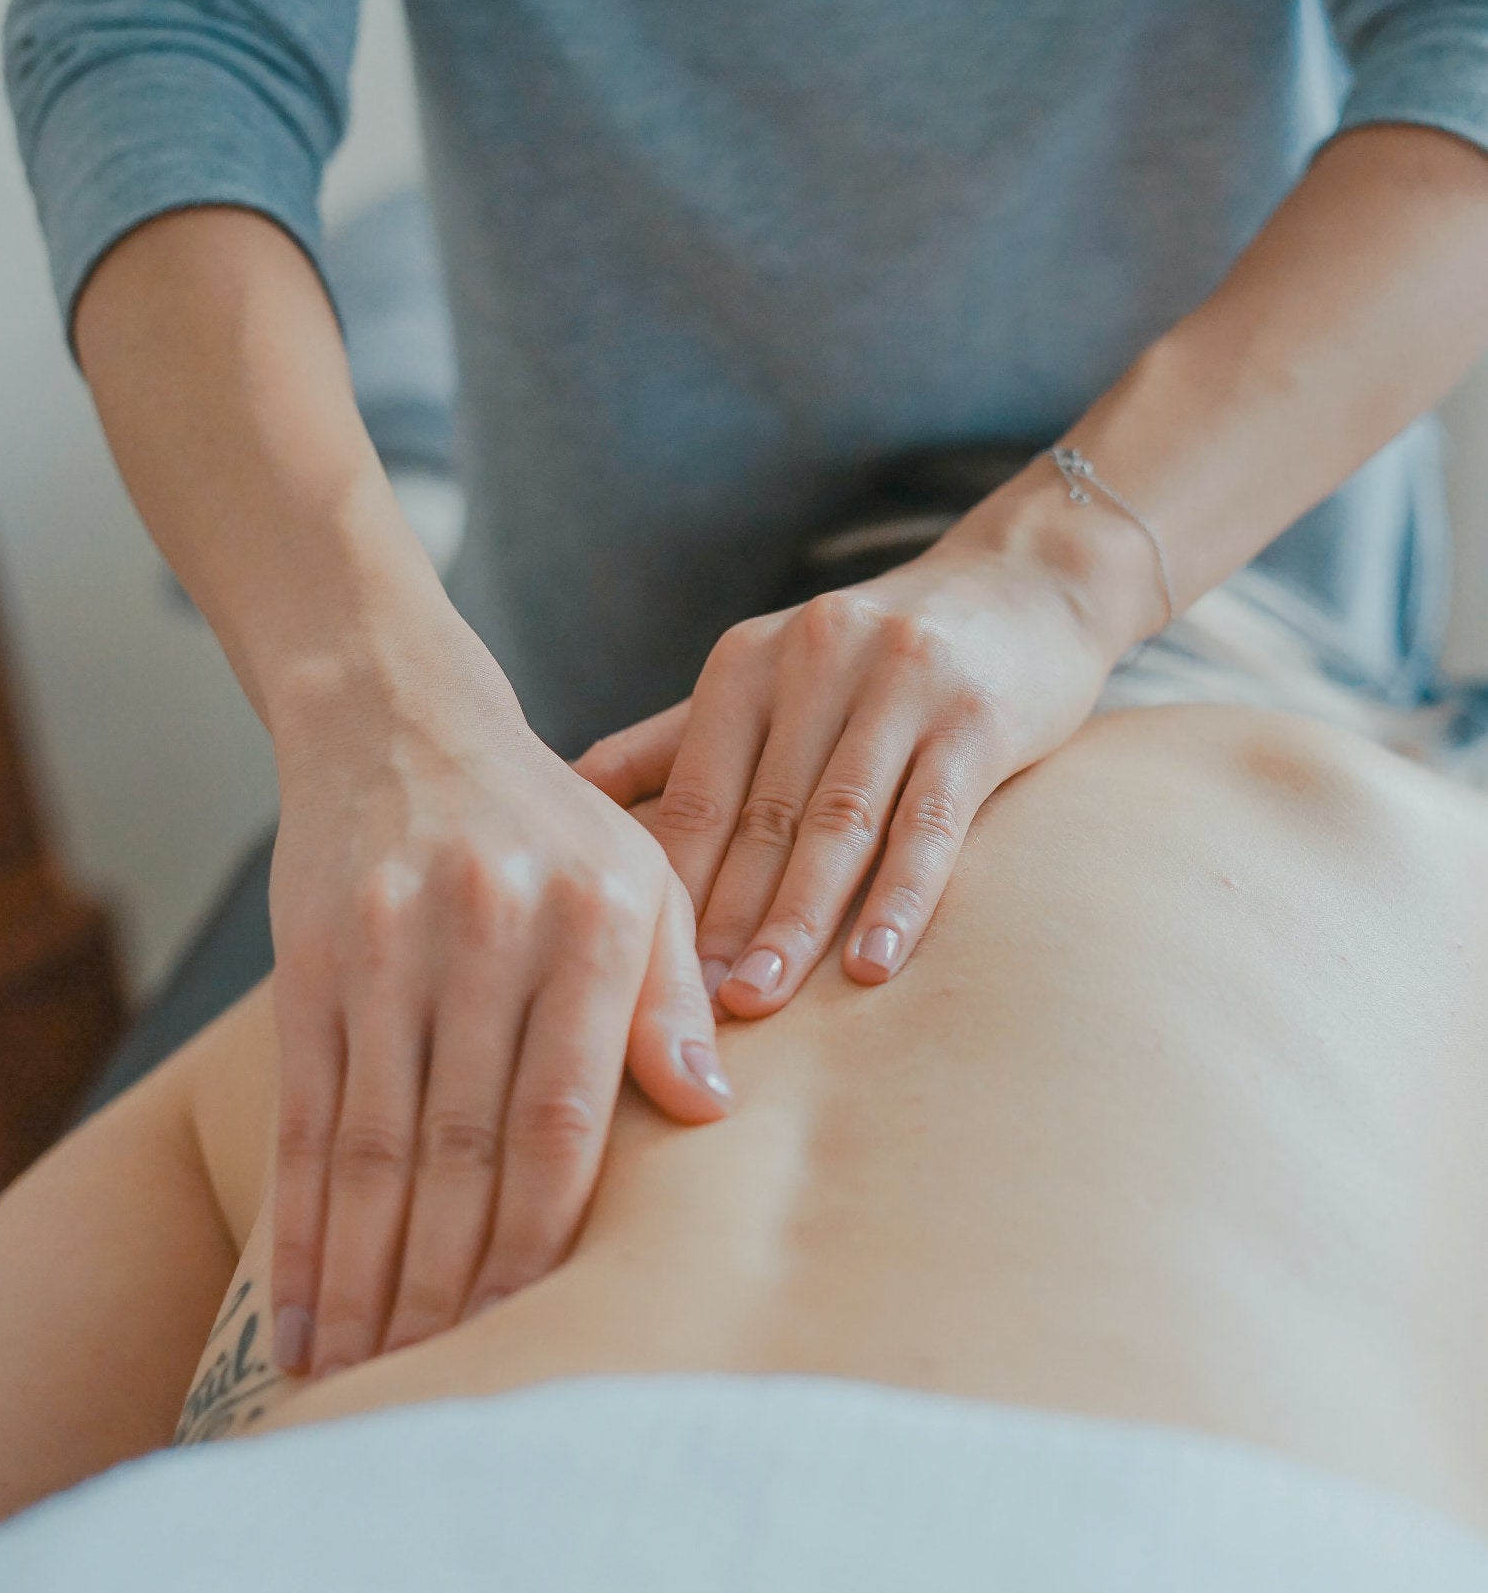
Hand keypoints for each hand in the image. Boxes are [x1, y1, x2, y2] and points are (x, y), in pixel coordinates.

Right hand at [266, 608, 731, 1379]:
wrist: (401, 720)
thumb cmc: (550, 825)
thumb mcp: (643, 880)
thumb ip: (674, 996)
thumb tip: (711, 1114)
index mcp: (593, 922)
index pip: (566, 1117)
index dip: (544, 1237)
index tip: (536, 1333)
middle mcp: (488, 935)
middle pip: (464, 1148)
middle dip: (451, 1285)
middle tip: (443, 1392)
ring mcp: (388, 950)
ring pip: (375, 1148)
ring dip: (368, 1278)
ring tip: (364, 1381)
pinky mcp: (311, 964)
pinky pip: (305, 1119)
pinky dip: (300, 1226)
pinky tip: (300, 1311)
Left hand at [574, 486, 1138, 1016]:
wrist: (1025, 581)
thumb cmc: (877, 655)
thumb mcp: (770, 677)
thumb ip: (675, 741)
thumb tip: (566, 796)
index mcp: (748, 663)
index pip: (694, 794)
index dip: (667, 888)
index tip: (636, 976)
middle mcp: (815, 661)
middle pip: (760, 817)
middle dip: (721, 920)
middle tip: (688, 1011)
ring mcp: (900, 684)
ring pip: (838, 823)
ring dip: (796, 920)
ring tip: (761, 1000)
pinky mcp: (978, 716)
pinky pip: (931, 821)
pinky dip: (900, 897)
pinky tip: (872, 965)